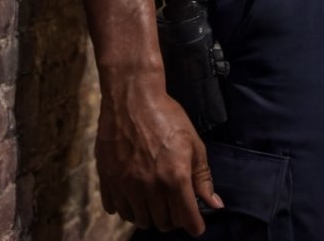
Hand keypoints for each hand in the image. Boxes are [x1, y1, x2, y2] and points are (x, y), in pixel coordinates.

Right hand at [96, 77, 222, 233]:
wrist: (132, 97)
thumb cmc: (167, 116)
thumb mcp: (193, 142)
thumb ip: (203, 177)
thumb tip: (215, 204)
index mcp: (175, 177)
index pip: (187, 220)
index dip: (195, 225)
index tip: (196, 224)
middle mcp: (150, 186)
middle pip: (163, 223)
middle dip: (173, 218)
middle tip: (175, 203)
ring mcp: (126, 185)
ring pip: (140, 220)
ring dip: (151, 214)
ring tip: (155, 198)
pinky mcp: (108, 181)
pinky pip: (117, 210)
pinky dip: (128, 207)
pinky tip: (134, 193)